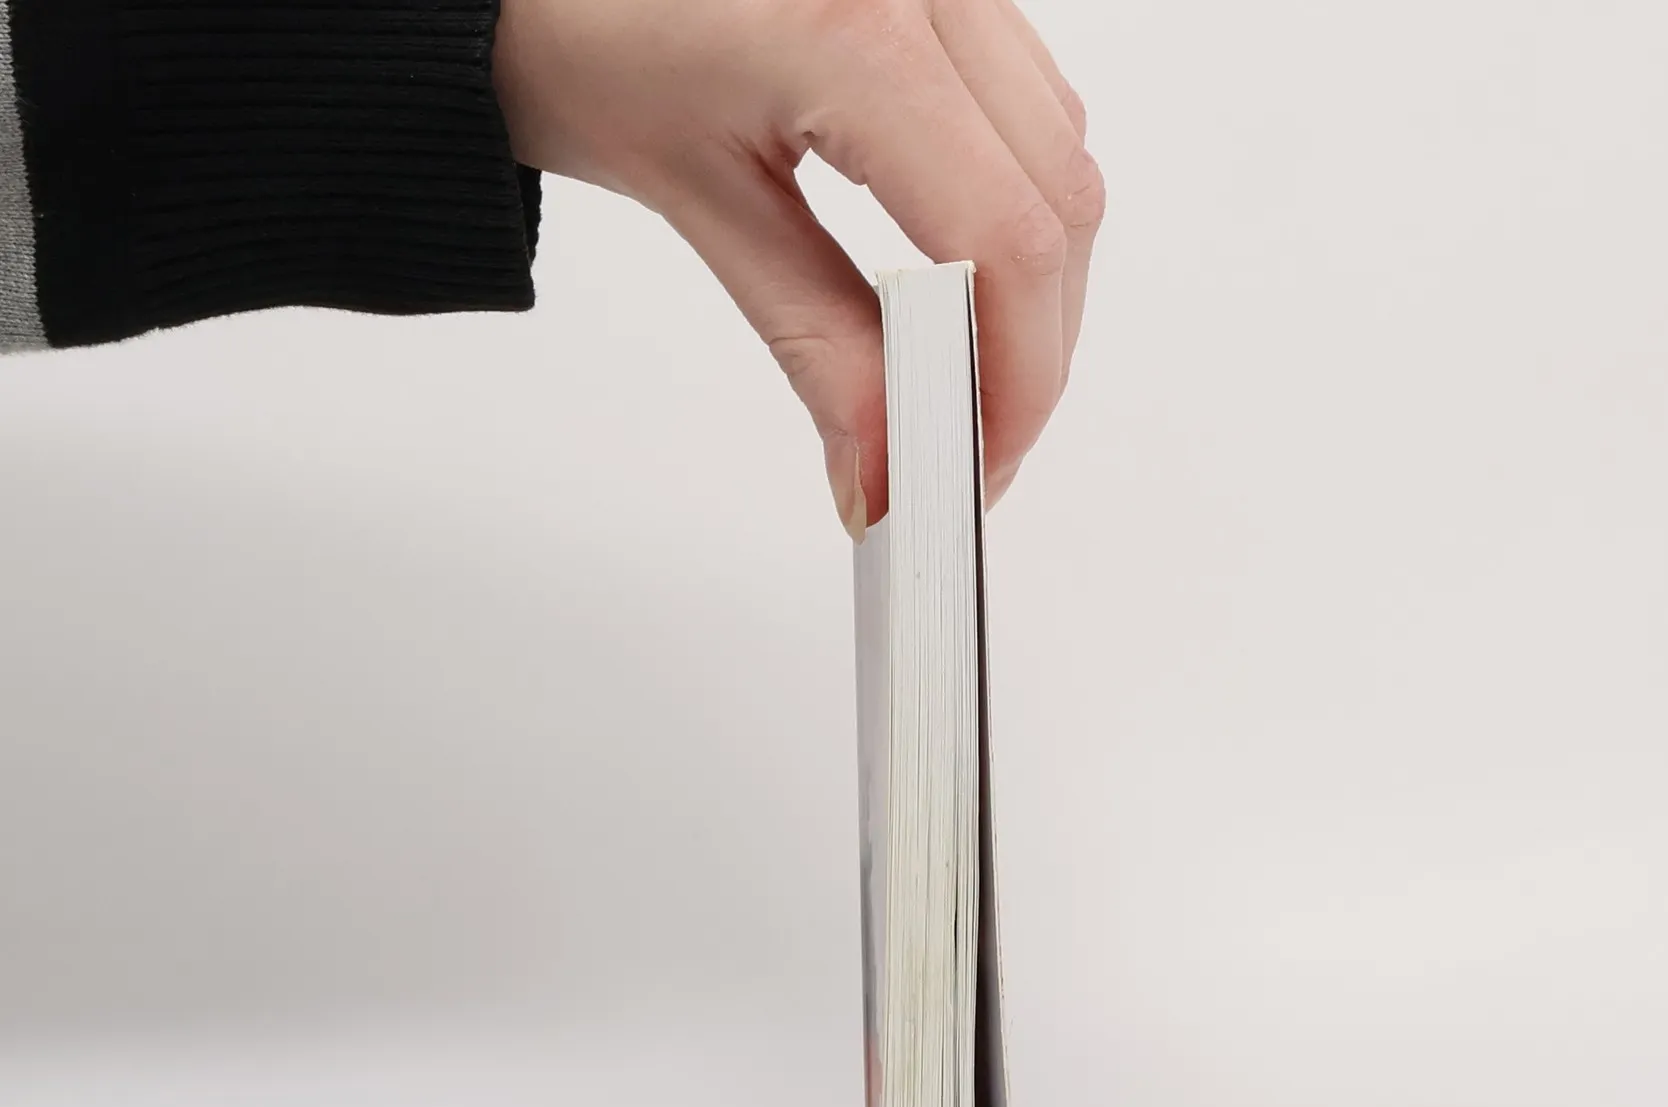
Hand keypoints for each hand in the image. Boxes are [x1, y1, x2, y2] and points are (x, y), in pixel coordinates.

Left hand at [493, 0, 1102, 533]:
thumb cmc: (575, 27)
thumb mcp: (701, 202)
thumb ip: (814, 344)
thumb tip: (881, 472)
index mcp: (858, 32)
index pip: (1007, 241)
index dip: (1017, 379)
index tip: (978, 467)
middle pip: (1061, 204)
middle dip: (1034, 349)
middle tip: (971, 446)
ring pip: (1063, 152)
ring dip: (1035, 280)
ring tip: (960, 369)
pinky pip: (1033, 102)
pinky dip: (1017, 202)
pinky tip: (961, 268)